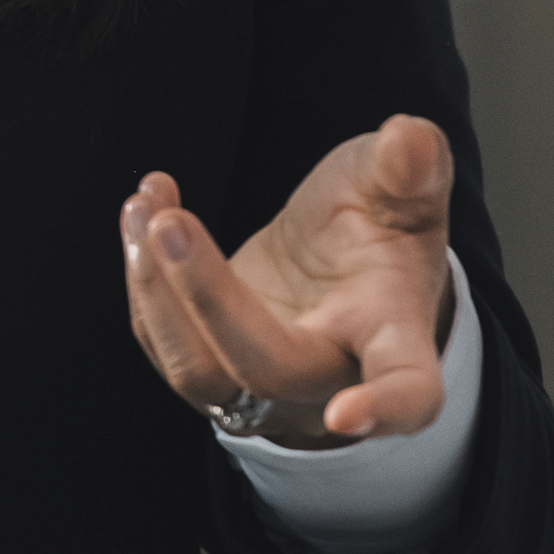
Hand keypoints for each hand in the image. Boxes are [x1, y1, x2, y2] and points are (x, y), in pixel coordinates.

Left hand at [119, 115, 458, 448]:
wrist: (341, 266)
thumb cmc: (379, 229)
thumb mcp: (403, 191)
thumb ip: (411, 167)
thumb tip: (410, 137)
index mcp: (391, 334)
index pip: (406, 388)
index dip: (386, 408)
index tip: (349, 416)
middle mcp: (326, 373)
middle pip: (266, 369)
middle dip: (208, 298)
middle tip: (170, 223)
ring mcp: (261, 381)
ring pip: (197, 371)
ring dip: (156, 288)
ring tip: (147, 204)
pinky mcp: (210, 364)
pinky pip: (162, 343)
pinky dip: (142, 278)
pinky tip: (147, 208)